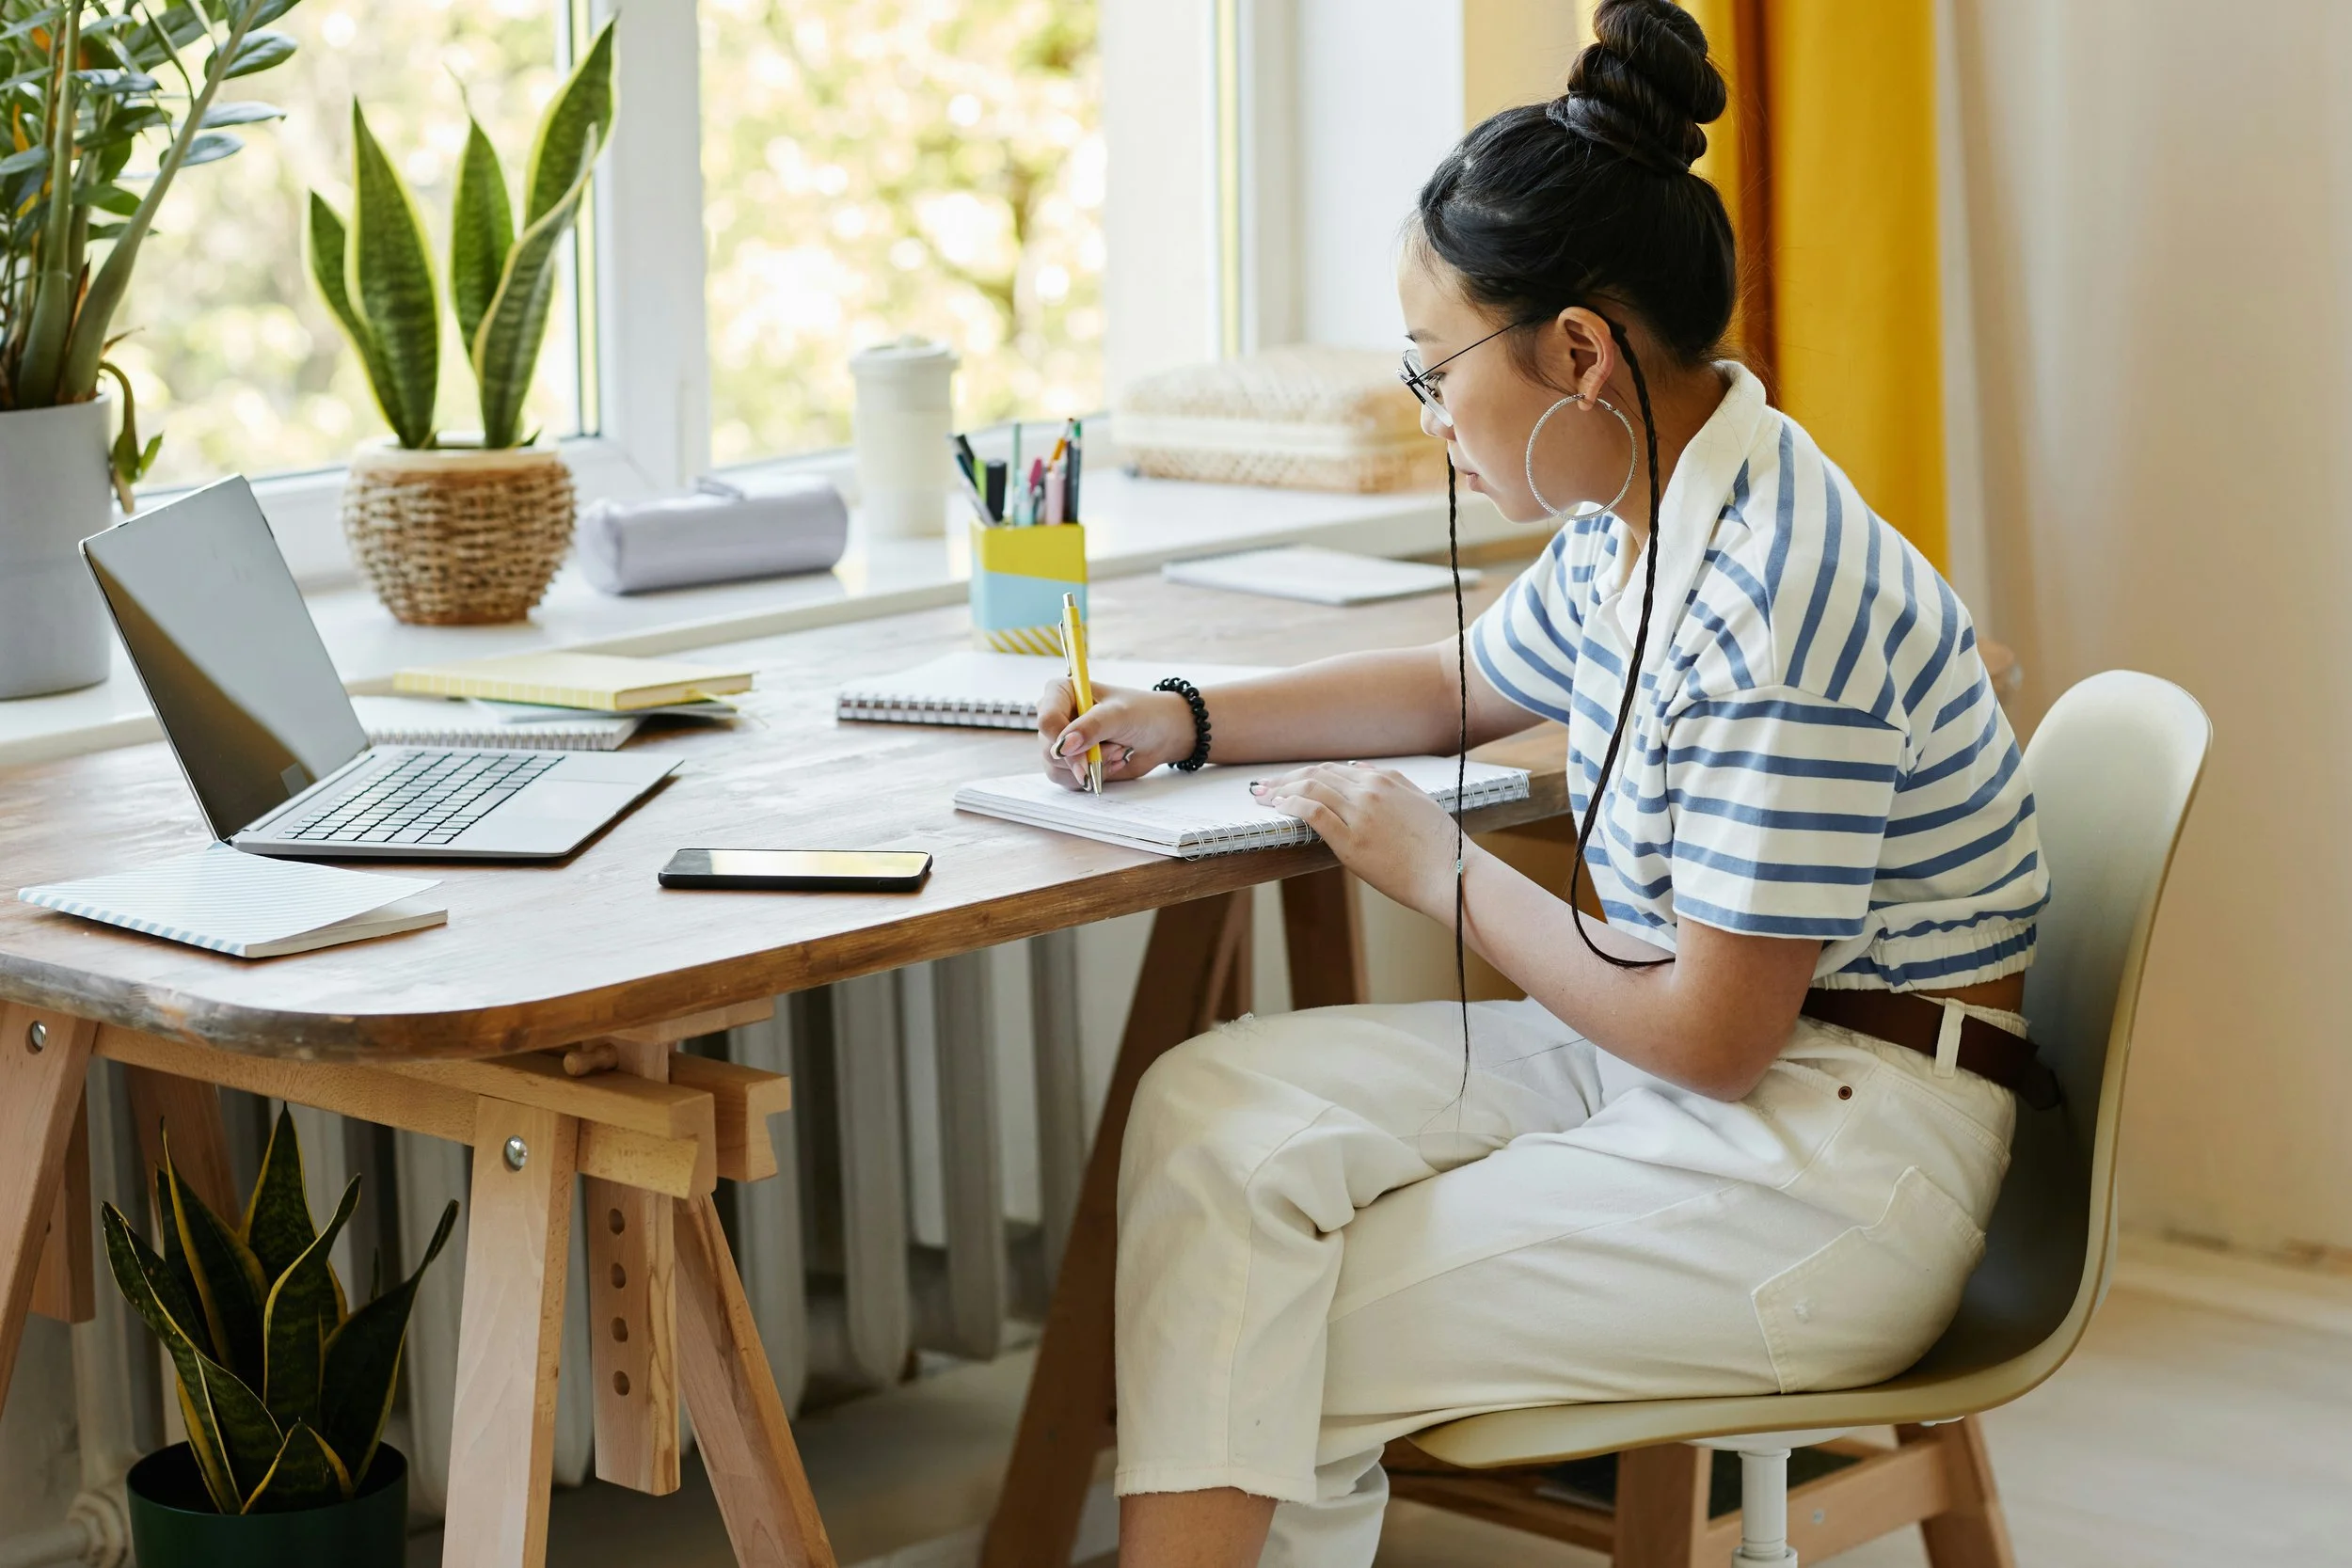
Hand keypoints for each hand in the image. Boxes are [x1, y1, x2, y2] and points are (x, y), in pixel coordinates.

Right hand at [1038, 681, 1197, 790]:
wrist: (1162, 735)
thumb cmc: (1144, 714)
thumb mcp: (1120, 715)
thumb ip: (1092, 727)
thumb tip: (1064, 745)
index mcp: (1061, 692)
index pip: (1046, 720)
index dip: (1062, 739)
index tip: (1085, 748)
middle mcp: (1057, 716)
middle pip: (1049, 749)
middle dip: (1086, 757)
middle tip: (1116, 749)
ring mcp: (1062, 742)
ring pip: (1056, 768)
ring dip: (1090, 768)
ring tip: (1117, 754)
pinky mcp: (1071, 763)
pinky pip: (1067, 780)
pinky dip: (1092, 778)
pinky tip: (1111, 764)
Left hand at [1251, 762, 1467, 921]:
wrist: (1452, 873)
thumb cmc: (1439, 845)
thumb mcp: (1418, 801)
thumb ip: (1390, 782)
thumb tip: (1361, 769)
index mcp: (1385, 780)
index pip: (1333, 770)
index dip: (1305, 775)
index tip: (1285, 782)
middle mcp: (1370, 791)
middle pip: (1316, 775)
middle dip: (1285, 780)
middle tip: (1262, 787)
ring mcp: (1360, 814)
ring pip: (1310, 789)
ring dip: (1281, 791)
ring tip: (1262, 798)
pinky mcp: (1352, 841)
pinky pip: (1313, 813)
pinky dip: (1291, 806)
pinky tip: (1278, 810)